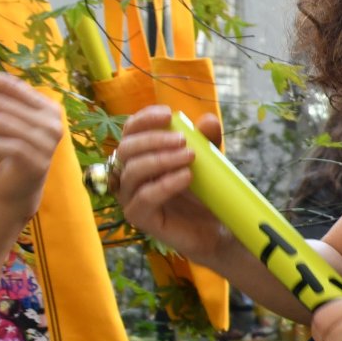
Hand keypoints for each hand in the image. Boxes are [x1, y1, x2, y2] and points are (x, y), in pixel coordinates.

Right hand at [111, 107, 224, 261]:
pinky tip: (186, 177)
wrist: (215, 227)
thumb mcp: (208, 161)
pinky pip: (144, 198)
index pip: (130, 131)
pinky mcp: (139, 217)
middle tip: (182, 140)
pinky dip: (165, 184)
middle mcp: (128, 175)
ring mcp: (130, 197)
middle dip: (153, 140)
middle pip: (126, 149)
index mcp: (139, 156)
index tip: (168, 113)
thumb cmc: (204, 192)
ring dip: (161, 160)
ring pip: (132, 172)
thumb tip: (208, 119)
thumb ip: (206, 141)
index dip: (144, 119)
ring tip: (189, 157)